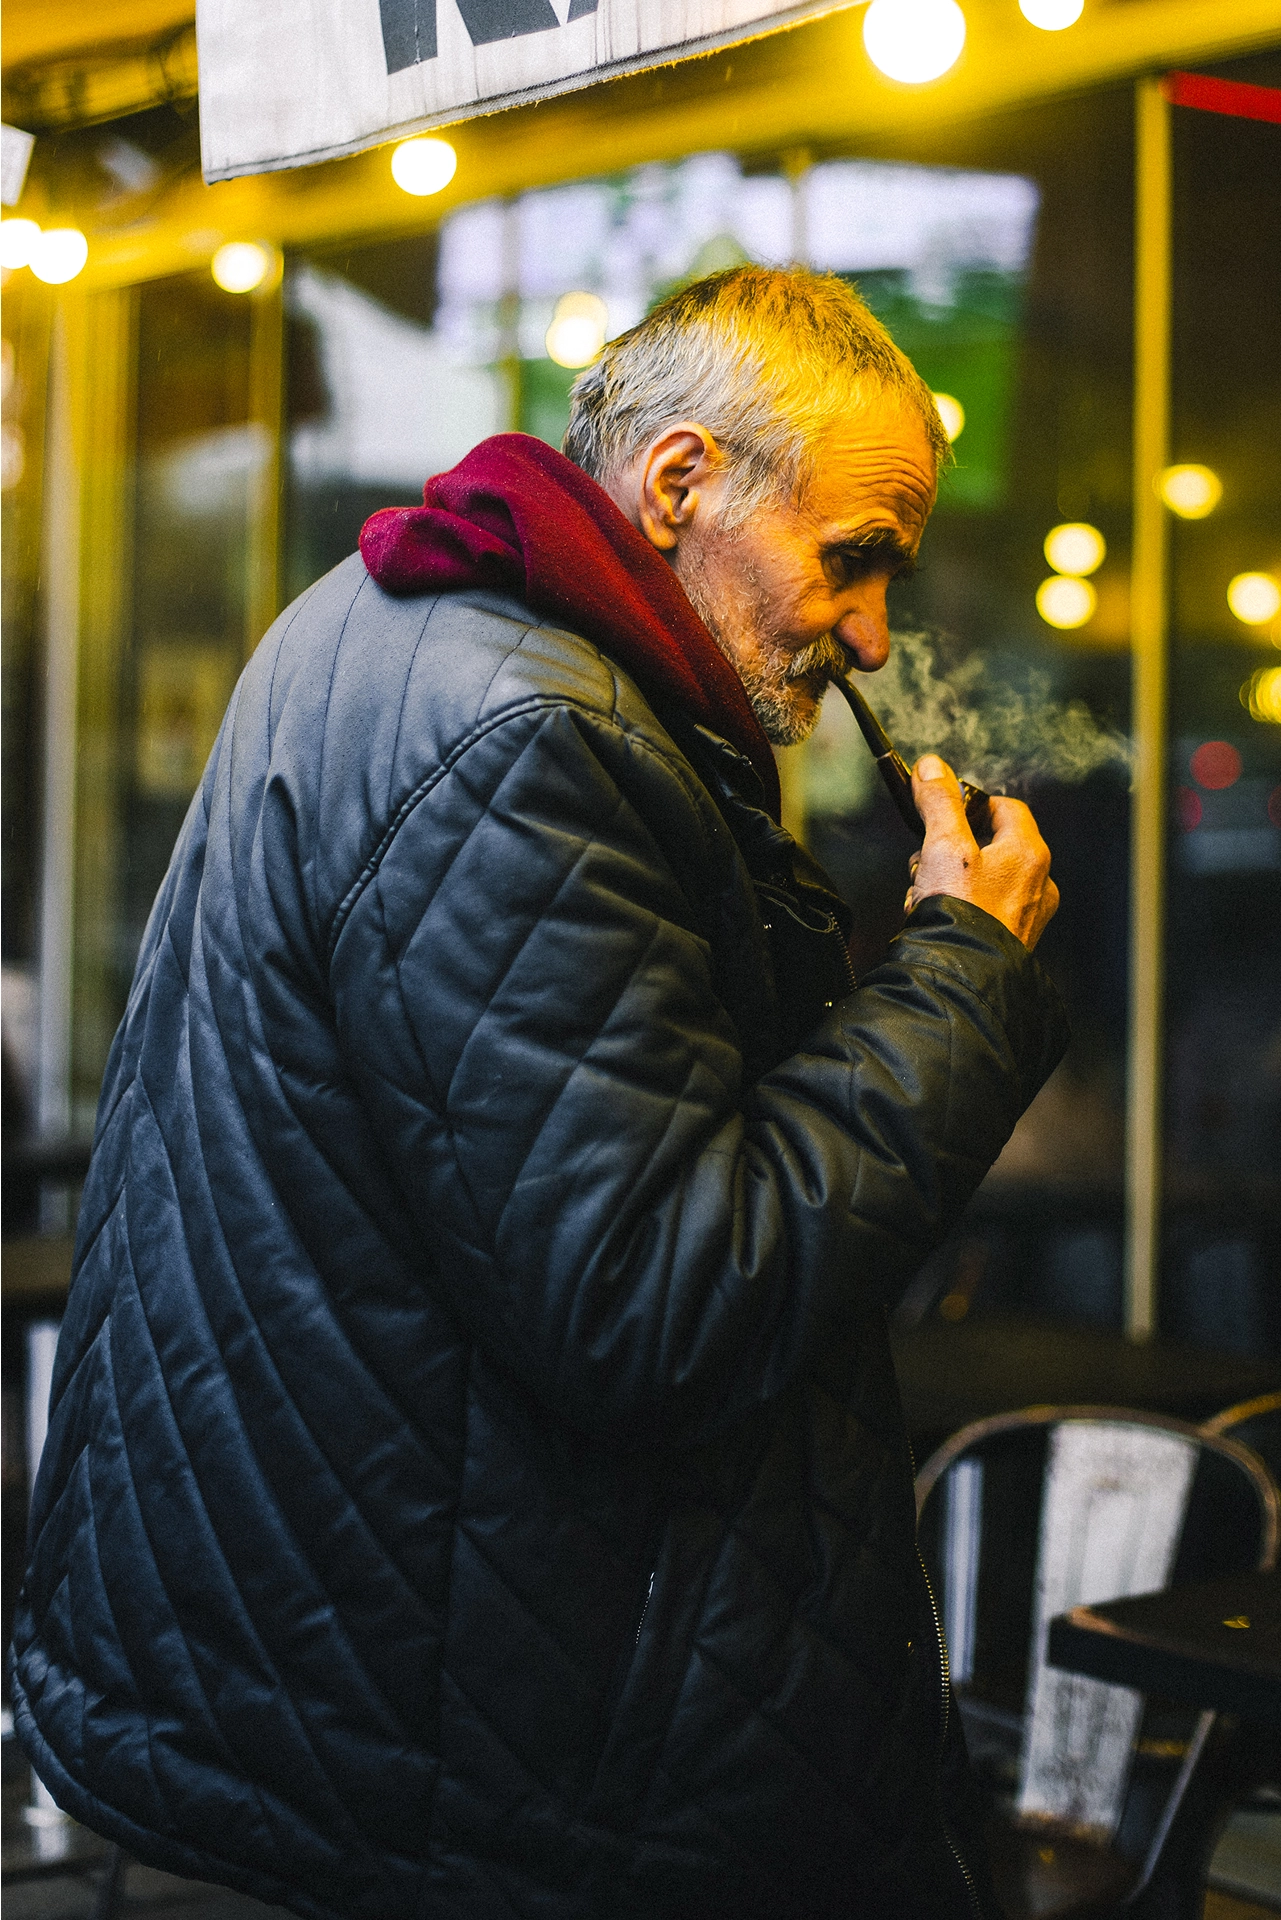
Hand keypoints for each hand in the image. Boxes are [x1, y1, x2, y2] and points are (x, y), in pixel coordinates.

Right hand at [904, 755, 1058, 951]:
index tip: (945, 814)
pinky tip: (933, 919)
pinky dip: (957, 910)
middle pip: (990, 845)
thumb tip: (932, 767)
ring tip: (925, 896)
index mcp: (1029, 853)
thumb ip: (939, 803)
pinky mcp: (1010, 941)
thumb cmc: (961, 912)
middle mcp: (1037, 883)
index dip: (971, 806)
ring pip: (982, 881)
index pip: (1006, 808)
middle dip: (950, 851)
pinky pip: (982, 912)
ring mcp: (1026, 916)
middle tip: (926, 863)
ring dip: (948, 882)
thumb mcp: (944, 845)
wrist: (964, 977)